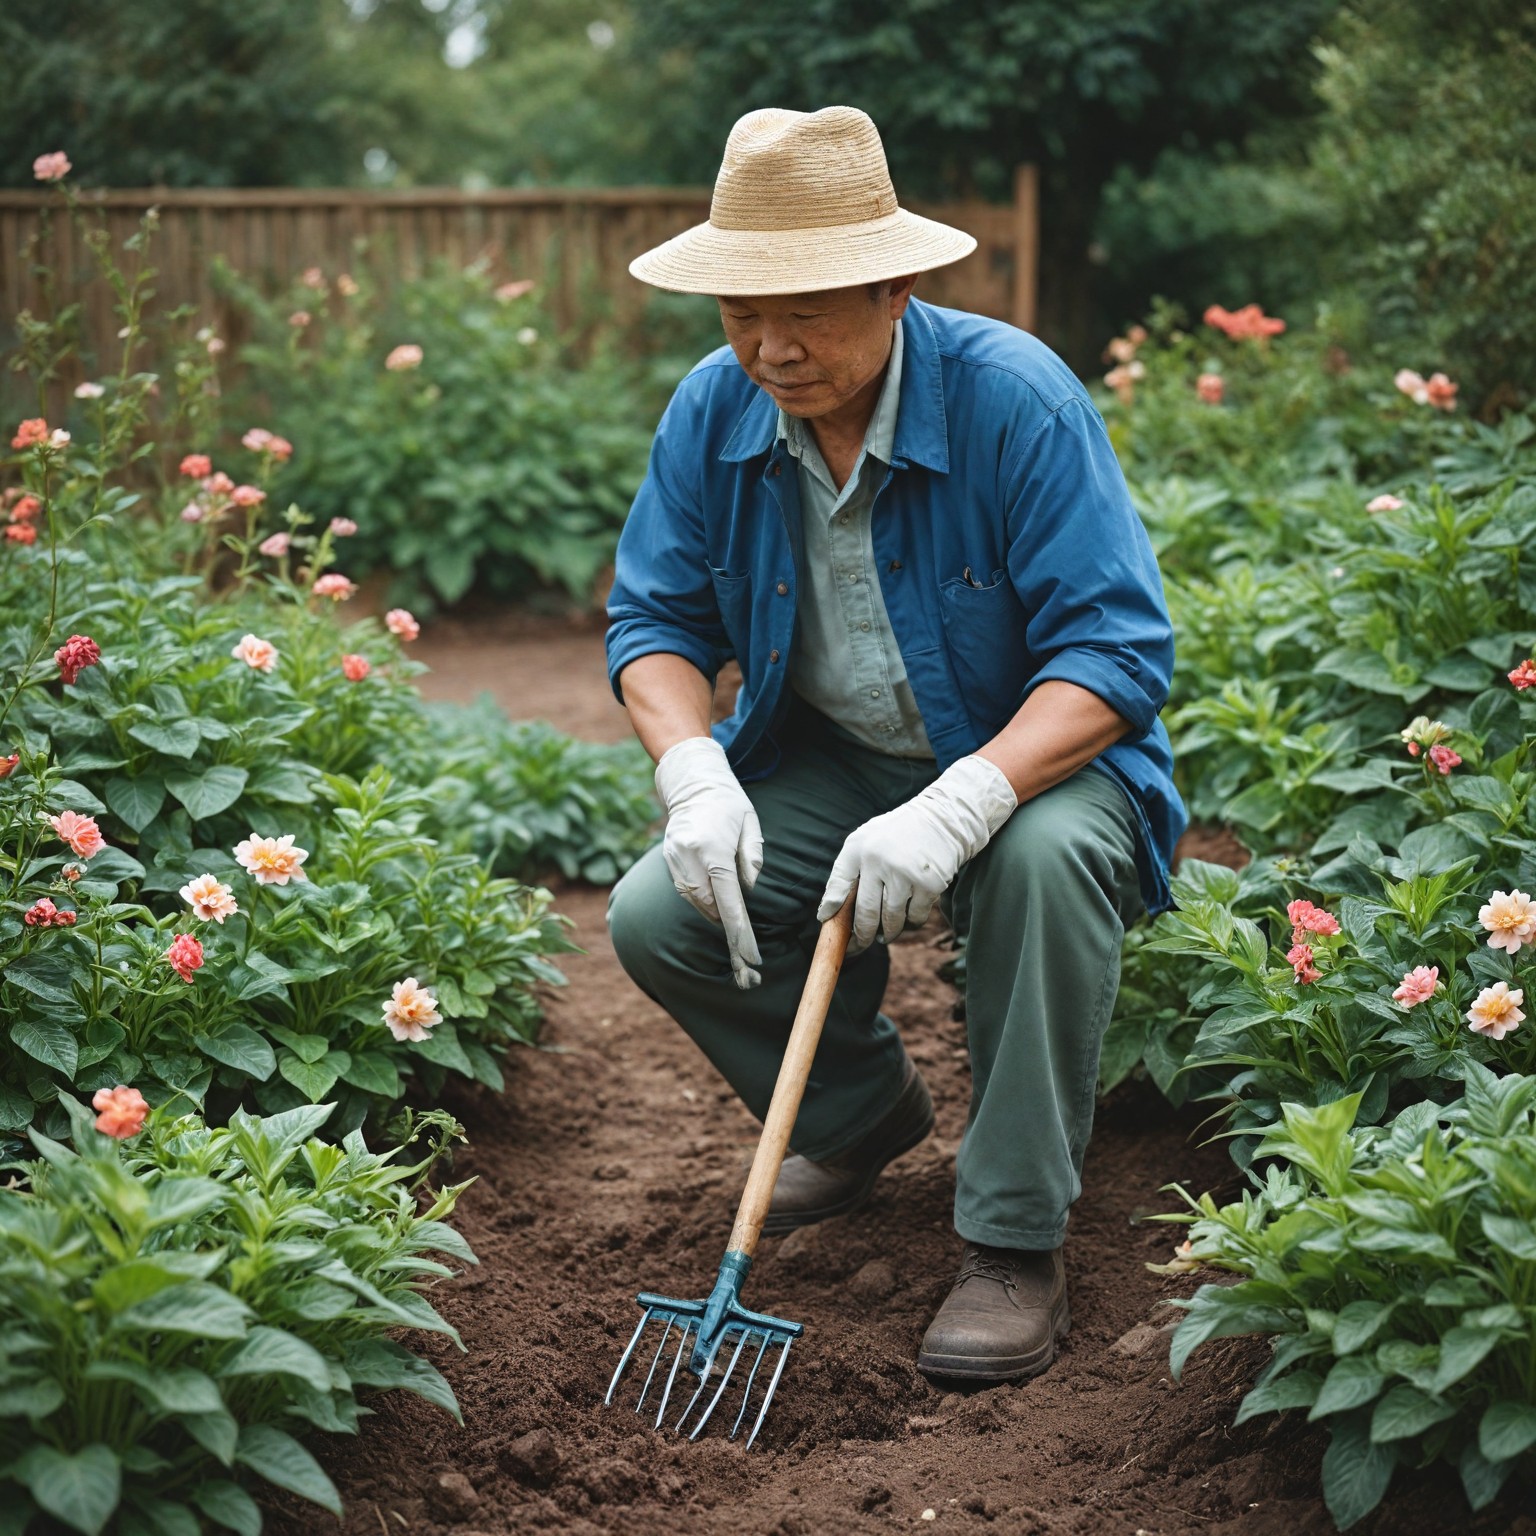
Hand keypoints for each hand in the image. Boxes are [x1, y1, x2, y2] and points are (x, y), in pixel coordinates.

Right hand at [654, 736, 764, 988]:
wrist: (692, 780)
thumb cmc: (730, 803)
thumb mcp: (751, 825)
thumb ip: (752, 859)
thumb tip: (747, 891)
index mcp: (714, 851)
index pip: (729, 902)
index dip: (740, 932)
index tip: (750, 957)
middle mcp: (690, 857)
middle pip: (709, 907)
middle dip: (727, 927)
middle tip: (746, 952)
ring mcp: (674, 859)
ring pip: (694, 901)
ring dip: (713, 913)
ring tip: (733, 926)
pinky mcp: (667, 858)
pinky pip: (685, 890)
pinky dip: (700, 899)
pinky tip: (713, 901)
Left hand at [818, 756, 1016, 953]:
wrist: (943, 819)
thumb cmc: (898, 834)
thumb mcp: (867, 840)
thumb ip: (850, 869)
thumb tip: (830, 911)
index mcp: (858, 847)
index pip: (838, 885)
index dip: (832, 909)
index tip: (828, 924)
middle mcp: (878, 860)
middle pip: (866, 913)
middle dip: (861, 935)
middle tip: (859, 945)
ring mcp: (904, 873)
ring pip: (891, 920)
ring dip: (887, 933)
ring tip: (884, 935)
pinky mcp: (929, 885)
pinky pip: (915, 917)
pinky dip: (911, 922)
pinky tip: (908, 918)